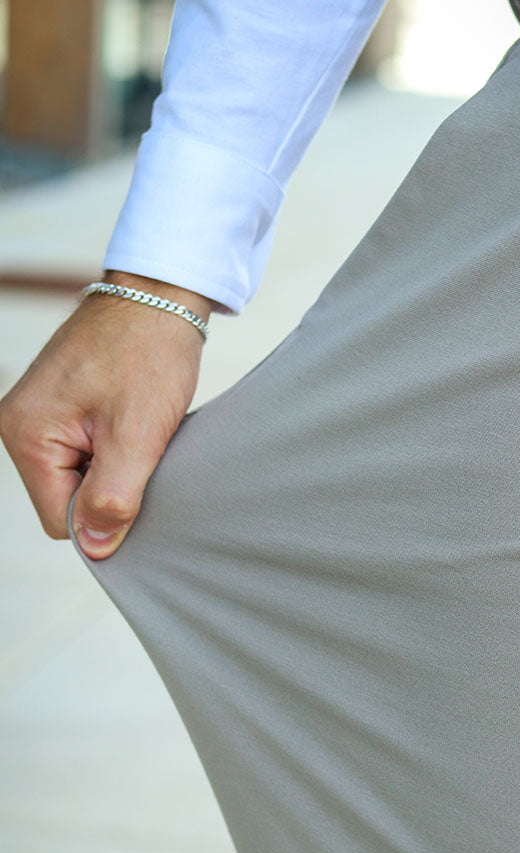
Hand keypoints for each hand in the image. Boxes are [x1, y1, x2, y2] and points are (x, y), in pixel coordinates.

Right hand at [0, 270, 211, 559]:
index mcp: (26, 435)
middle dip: (108, 489)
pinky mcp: (57, 407)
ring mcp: (35, 414)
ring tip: (137, 433)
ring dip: (113, 469)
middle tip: (142, 453)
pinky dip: (112, 449)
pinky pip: (81, 453)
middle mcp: (18, 425)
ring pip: (76, 478)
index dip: (103, 516)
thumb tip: (95, 547)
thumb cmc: (148, 355)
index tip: (138, 484)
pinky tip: (131, 425)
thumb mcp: (138, 436)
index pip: (59, 521)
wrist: (159, 295)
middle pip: (65, 500)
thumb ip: (113, 497)